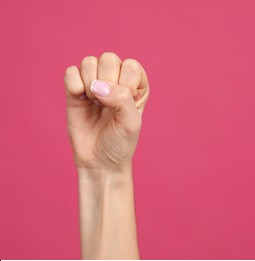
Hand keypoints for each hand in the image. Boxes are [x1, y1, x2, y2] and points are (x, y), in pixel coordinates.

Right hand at [64, 52, 149, 171]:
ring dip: (90, 84)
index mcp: (137, 85)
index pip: (130, 66)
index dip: (125, 86)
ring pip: (89, 62)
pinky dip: (74, 85)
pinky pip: (71, 71)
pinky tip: (80, 100)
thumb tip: (98, 85)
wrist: (99, 161)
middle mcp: (116, 80)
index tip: (124, 107)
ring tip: (94, 103)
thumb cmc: (120, 142)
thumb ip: (122, 100)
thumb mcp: (131, 124)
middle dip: (107, 83)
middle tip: (106, 105)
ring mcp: (95, 83)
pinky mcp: (75, 89)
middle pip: (108, 59)